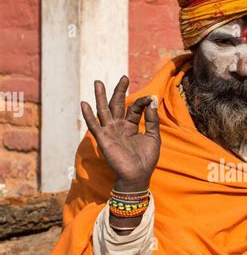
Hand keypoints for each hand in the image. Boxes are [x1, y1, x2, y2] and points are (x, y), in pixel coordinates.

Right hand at [80, 76, 160, 191]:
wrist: (138, 176)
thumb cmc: (146, 160)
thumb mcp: (154, 137)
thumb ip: (152, 119)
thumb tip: (152, 100)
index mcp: (131, 126)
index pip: (134, 108)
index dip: (142, 102)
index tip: (149, 98)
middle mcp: (119, 127)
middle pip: (117, 105)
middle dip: (119, 91)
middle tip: (124, 77)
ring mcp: (110, 132)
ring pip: (104, 111)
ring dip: (101, 97)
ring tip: (98, 82)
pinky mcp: (104, 139)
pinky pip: (94, 125)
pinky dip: (88, 115)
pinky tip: (84, 104)